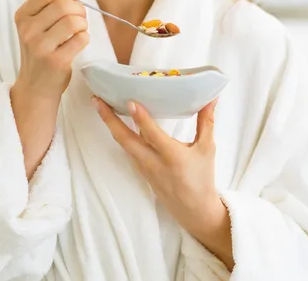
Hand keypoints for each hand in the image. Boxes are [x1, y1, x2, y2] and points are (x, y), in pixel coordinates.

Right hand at [14, 0, 88, 98]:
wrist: (36, 86)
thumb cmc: (42, 49)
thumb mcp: (40, 22)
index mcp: (23, 16)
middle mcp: (28, 30)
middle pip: (63, 5)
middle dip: (79, 8)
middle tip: (80, 18)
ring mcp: (40, 47)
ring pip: (74, 21)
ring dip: (83, 24)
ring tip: (79, 30)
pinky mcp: (55, 61)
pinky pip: (81, 38)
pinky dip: (85, 38)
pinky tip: (78, 43)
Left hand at [93, 97, 233, 268]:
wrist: (194, 211)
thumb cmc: (202, 178)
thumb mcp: (207, 149)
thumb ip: (206, 121)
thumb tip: (211, 97)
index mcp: (172, 156)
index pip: (152, 135)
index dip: (141, 118)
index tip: (130, 101)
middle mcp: (153, 162)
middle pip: (125, 139)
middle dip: (109, 119)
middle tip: (96, 100)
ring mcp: (144, 168)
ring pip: (123, 144)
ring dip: (110, 125)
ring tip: (101, 105)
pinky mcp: (140, 170)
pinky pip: (127, 149)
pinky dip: (119, 134)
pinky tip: (116, 122)